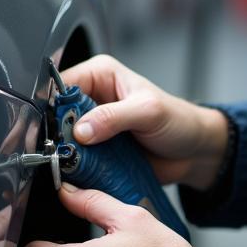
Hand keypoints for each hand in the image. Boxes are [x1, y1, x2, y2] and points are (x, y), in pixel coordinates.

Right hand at [61, 54, 228, 191]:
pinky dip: (77, 167)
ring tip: (76, 161)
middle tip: (63, 148)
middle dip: (58, 132)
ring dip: (67, 153)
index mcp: (101, 75)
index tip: (53, 126)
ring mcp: (93, 126)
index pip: (63, 84)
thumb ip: (114, 117)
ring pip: (63, 139)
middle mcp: (93, 98)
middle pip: (57, 114)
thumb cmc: (178, 120)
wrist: (193, 152)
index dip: (54, 104)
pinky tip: (83, 171)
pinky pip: (76, 159)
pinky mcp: (96, 150)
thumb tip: (81, 130)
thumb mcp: (148, 112)